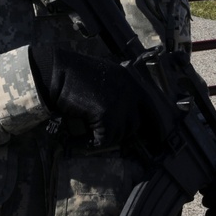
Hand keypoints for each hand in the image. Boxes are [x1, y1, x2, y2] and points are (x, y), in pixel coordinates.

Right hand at [29, 47, 163, 148]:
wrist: (59, 71)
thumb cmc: (76, 73)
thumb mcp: (105, 75)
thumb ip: (118, 90)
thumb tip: (121, 113)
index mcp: (130, 81)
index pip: (150, 107)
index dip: (154, 124)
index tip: (156, 138)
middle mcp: (130, 93)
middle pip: (134, 125)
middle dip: (120, 132)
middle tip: (103, 133)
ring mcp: (120, 104)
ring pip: (119, 134)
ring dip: (104, 136)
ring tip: (89, 133)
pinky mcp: (107, 116)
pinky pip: (104, 139)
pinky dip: (93, 143)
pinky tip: (82, 140)